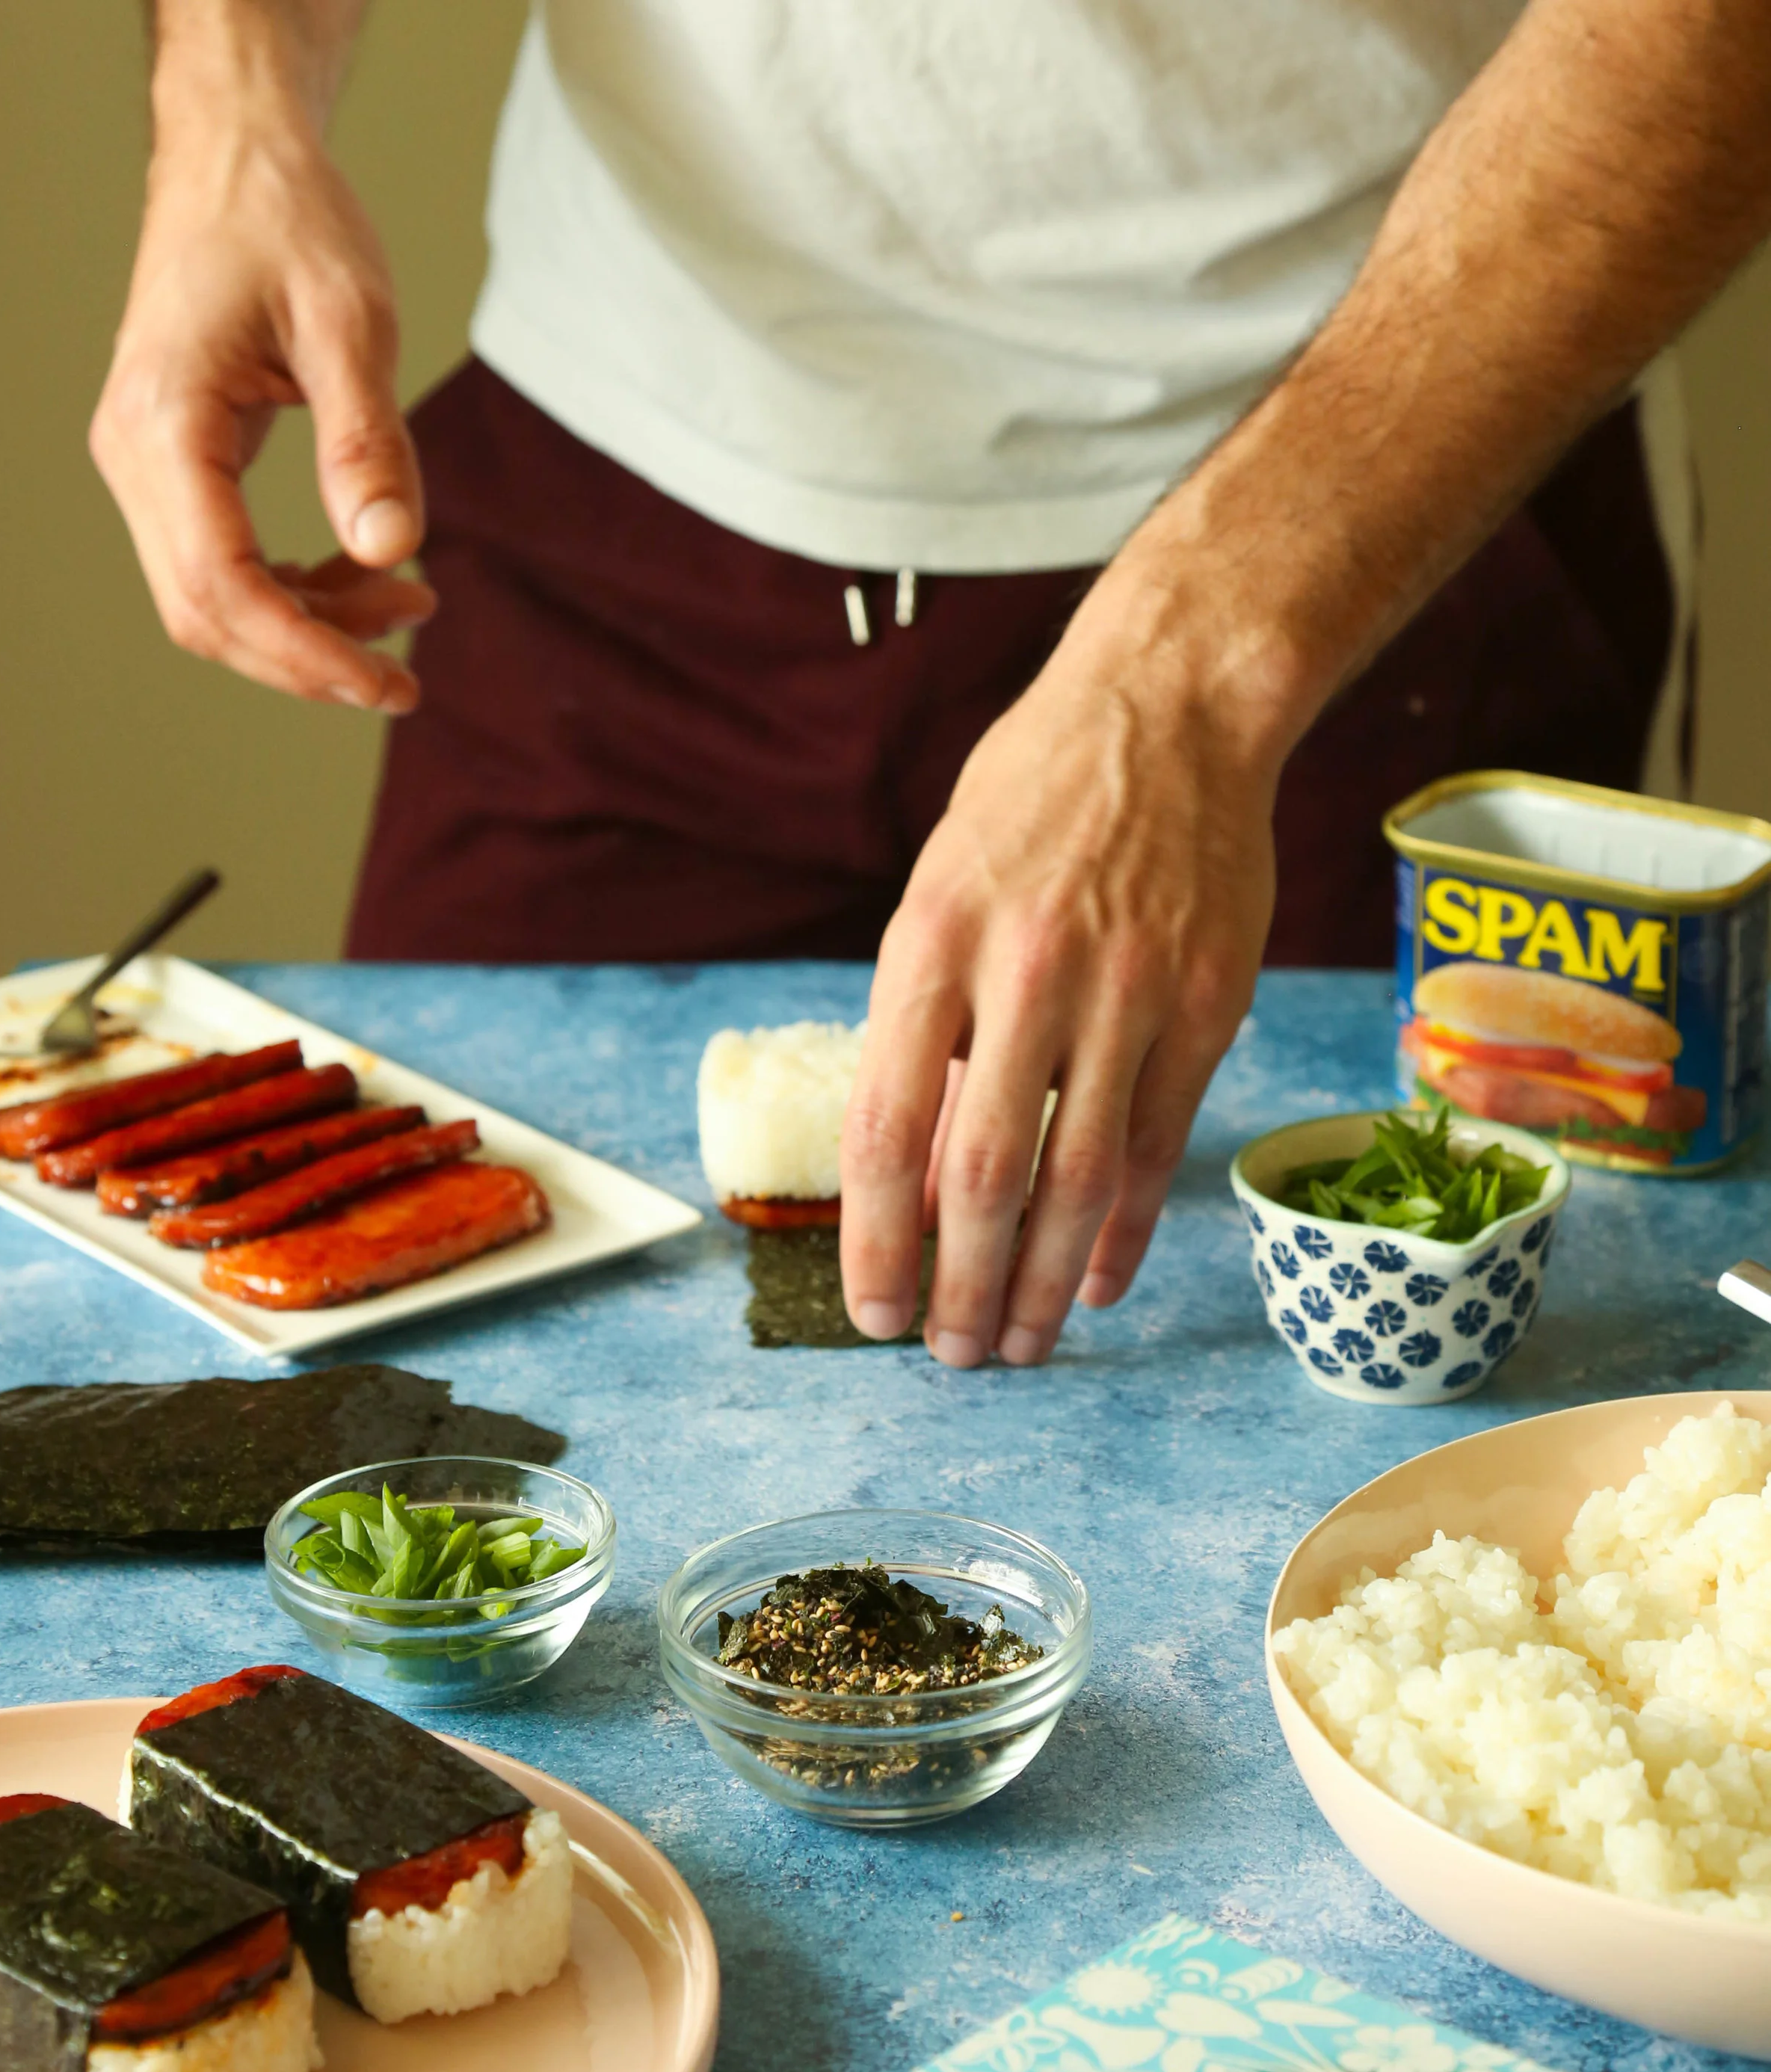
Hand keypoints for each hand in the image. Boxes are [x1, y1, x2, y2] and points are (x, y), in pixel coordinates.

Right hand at [90, 100, 434, 711]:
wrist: (239, 164)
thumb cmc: (290, 224)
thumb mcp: (350, 321)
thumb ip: (367, 441)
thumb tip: (391, 547)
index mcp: (164, 421)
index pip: (221, 584)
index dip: (303, 652)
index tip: (385, 683)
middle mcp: (134, 454)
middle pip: (207, 614)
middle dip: (307, 660)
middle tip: (407, 676)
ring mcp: (146, 465)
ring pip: (214, 600)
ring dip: (310, 627)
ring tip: (410, 604)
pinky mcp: (176, 468)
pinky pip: (226, 565)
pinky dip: (296, 590)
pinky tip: (365, 573)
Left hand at [840, 564, 1285, 1367]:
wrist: (1170, 712)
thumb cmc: (1030, 804)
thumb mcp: (941, 892)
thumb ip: (927, 1027)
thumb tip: (919, 1176)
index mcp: (932, 944)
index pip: (888, 1130)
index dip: (874, 1240)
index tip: (871, 1308)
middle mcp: (1026, 974)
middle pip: (985, 1179)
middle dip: (963, 1291)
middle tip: (950, 1355)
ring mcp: (1126, 994)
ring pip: (1078, 1182)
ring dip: (1044, 1285)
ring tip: (1021, 1344)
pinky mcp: (1204, 1008)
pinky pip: (1155, 1148)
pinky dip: (1122, 1230)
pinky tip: (1098, 1282)